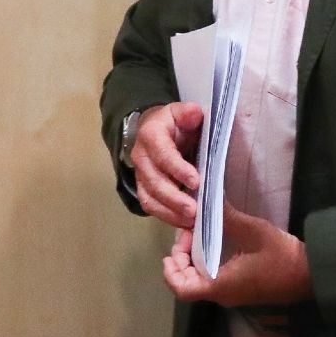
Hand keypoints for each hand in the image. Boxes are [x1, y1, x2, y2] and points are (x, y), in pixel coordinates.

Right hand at [130, 102, 203, 228]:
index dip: (177, 169)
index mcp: (151, 135)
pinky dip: (166, 217)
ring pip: (150, 198)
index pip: (162, 154)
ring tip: (190, 222)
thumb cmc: (174, 123)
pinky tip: (184, 224)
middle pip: (154, 181)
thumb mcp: (181, 112)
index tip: (196, 181)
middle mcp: (141, 157)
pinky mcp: (143, 189)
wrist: (154, 130)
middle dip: (174, 198)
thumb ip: (188, 113)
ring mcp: (139, 175)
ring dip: (170, 212)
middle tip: (194, 210)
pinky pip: (150, 206)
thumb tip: (195, 113)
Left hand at [161, 205, 311, 306]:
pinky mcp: (242, 288)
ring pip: (200, 281)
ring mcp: (233, 293)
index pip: (182, 289)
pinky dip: (205, 262)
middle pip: (187, 284)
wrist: (312, 273)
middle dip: (180, 259)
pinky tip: (212, 241)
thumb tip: (204, 200)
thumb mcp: (253, 231)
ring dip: (193, 260)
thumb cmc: (282, 256)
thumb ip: (227, 218)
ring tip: (197, 233)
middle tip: (187, 232)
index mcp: (221, 285)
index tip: (170, 249)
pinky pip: (213, 279)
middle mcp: (223, 294)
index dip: (170, 271)